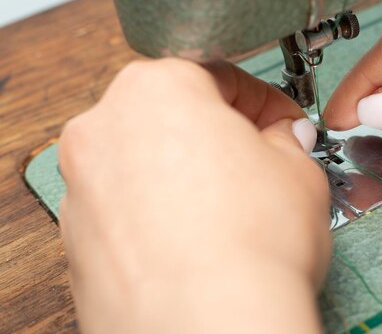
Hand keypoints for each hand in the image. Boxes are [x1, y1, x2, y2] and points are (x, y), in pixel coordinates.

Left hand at [59, 59, 329, 333]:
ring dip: (189, 175)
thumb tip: (282, 142)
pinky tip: (200, 240)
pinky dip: (161, 215)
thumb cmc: (249, 245)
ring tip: (232, 209)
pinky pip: (129, 210)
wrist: (209, 324)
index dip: (265, 103)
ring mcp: (84, 188)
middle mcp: (104, 130)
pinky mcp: (79, 241)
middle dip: (223, 136)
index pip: (220, 77)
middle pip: (175, 116)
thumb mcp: (297, 170)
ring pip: (148, 163)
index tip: (283, 125)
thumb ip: (287, 142)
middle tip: (261, 163)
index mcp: (155, 89)